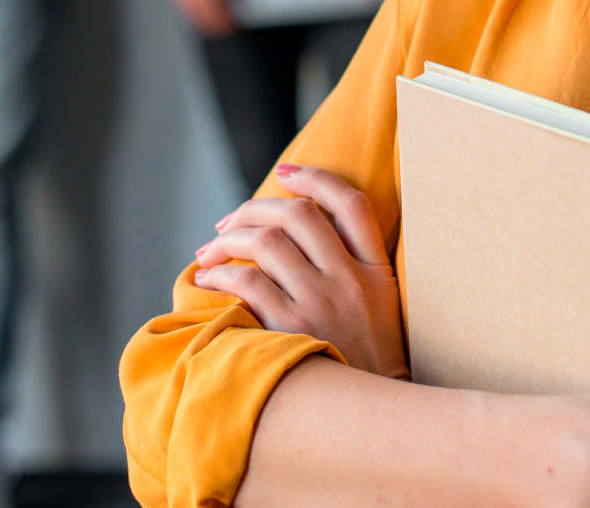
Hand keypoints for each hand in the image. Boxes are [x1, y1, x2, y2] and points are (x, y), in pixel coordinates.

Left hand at [194, 163, 408, 378]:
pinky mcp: (291, 330)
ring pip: (268, 242)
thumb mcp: (380, 307)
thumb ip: (353, 267)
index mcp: (376, 270)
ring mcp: (321, 304)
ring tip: (209, 251)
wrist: (371, 418)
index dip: (315, 178)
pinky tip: (209, 280)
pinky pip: (247, 282)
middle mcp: (351, 280)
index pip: (351, 203)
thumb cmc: (366, 362)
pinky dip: (221, 274)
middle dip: (255, 208)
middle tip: (228, 222)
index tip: (285, 172)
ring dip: (230, 238)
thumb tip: (295, 233)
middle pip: (299, 214)